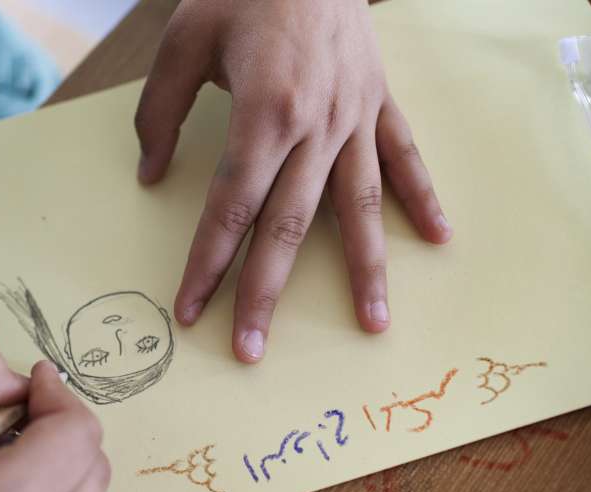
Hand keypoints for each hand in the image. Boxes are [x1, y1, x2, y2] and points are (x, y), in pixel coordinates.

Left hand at [135, 0, 451, 361]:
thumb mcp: (183, 42)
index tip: (191, 310)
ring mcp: (356, 117)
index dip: (207, 263)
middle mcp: (316, 127)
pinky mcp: (380, 101)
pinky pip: (405, 156)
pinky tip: (439, 237)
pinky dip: (422, 197)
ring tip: (374, 323)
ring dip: (365, 269)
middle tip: (253, 349)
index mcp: (264, 114)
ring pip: (359, 206)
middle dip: (265, 292)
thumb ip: (160, 114)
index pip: (230, 208)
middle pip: (287, 226)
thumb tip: (151, 175)